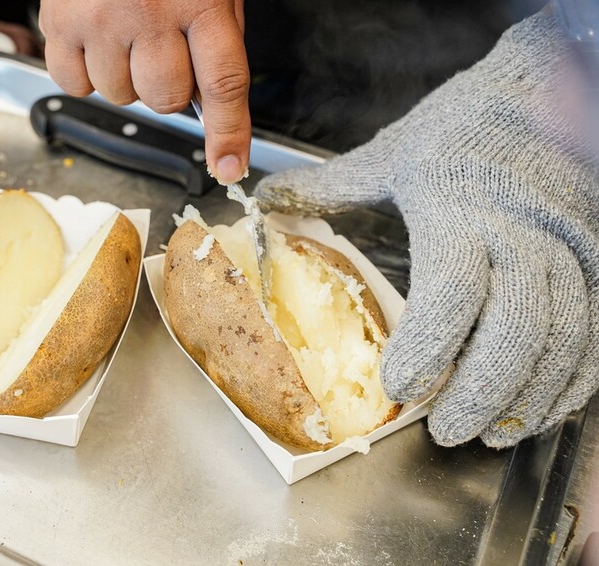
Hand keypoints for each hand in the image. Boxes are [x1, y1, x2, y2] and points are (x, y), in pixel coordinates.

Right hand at [39, 0, 250, 183]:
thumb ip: (215, 37)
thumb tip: (210, 103)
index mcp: (201, 0)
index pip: (223, 84)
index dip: (228, 133)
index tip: (229, 167)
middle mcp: (149, 12)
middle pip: (165, 99)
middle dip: (168, 88)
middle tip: (161, 50)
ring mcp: (100, 19)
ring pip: (120, 96)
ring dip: (126, 77)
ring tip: (125, 32)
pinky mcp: (60, 21)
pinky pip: (75, 83)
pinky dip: (87, 72)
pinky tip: (96, 39)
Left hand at [255, 12, 598, 447]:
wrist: (543, 88)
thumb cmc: (461, 125)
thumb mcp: (391, 153)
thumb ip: (331, 185)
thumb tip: (268, 200)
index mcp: (459, 207)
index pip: (453, 288)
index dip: (429, 346)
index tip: (400, 387)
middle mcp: (521, 231)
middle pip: (516, 326)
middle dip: (481, 389)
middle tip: (447, 430)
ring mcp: (567, 246)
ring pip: (563, 336)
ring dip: (528, 395)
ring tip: (490, 432)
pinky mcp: (594, 257)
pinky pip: (594, 329)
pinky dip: (571, 378)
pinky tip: (541, 407)